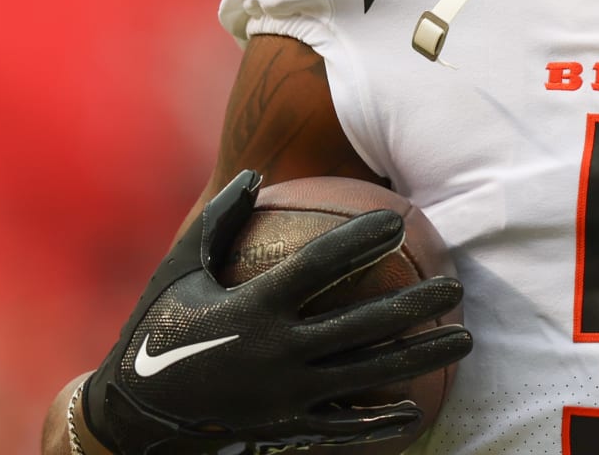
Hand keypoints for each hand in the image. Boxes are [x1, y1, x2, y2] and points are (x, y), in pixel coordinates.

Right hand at [83, 171, 472, 454]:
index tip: (396, 222)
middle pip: (362, 325)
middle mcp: (276, 353)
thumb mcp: (180, 269)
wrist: (133, 414)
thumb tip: (256, 172)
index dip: (359, 242)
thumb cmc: (159, 327)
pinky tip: (418, 408)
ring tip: (465, 339)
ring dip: (421, 357)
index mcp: (252, 308)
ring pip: (370, 376)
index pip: (318, 267)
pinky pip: (345, 425)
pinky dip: (383, 419)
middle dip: (415, 305)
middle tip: (456, 286)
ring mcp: (286, 395)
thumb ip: (219, 220)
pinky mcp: (286, 427)